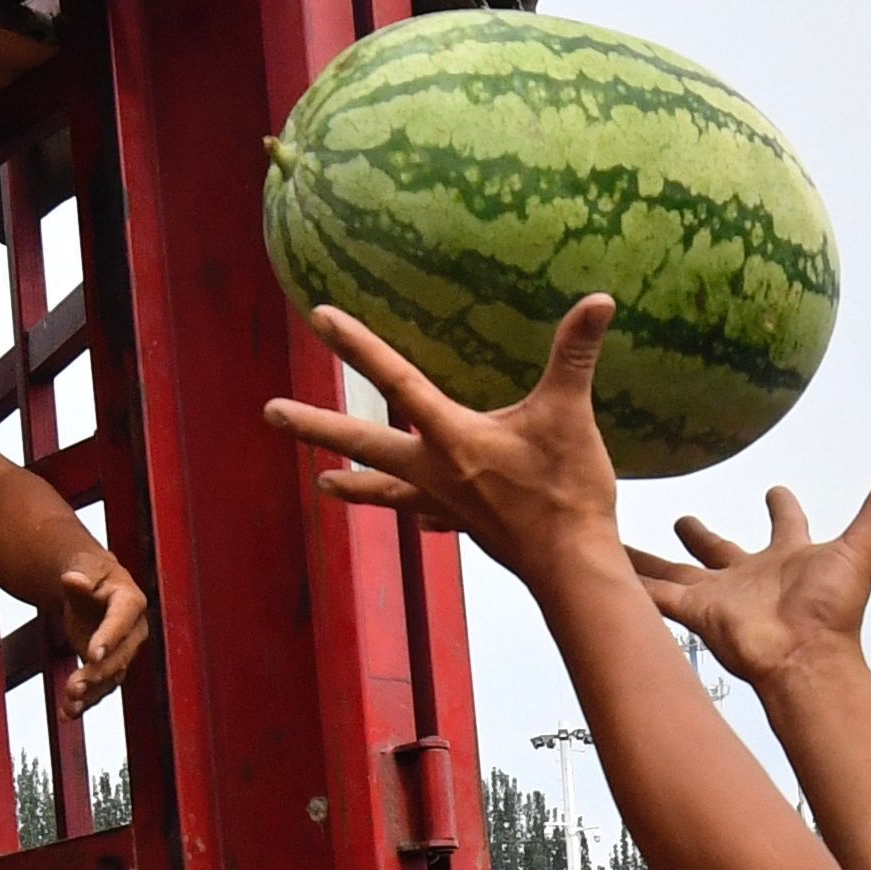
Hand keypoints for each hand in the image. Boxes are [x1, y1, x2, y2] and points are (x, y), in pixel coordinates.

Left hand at [54, 556, 148, 714]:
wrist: (91, 586)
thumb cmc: (90, 572)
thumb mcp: (83, 566)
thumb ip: (79, 574)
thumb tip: (74, 579)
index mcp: (130, 601)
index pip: (122, 621)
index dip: (110, 637)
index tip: (93, 653)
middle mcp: (133, 630)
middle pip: (119, 656)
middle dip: (98, 673)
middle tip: (74, 685)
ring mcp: (123, 651)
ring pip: (110, 678)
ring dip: (90, 694)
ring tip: (69, 704)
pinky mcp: (108, 667)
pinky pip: (99, 688)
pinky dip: (83, 702)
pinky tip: (66, 713)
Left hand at [263, 296, 623, 578]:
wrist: (571, 569)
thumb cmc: (567, 493)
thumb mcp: (570, 415)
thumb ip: (576, 356)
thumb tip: (600, 300)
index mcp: (452, 438)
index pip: (396, 380)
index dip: (358, 346)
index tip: (318, 317)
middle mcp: (435, 471)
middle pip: (364, 443)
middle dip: (316, 427)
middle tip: (270, 413)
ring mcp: (444, 503)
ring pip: (385, 489)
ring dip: (354, 484)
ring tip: (322, 484)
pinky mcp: (464, 526)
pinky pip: (428, 516)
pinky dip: (415, 512)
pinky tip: (416, 519)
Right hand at [628, 462, 870, 692]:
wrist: (806, 661)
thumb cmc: (836, 610)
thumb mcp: (862, 544)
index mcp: (788, 556)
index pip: (785, 521)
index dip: (782, 504)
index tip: (775, 488)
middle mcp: (749, 576)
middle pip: (717, 549)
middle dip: (699, 535)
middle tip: (680, 518)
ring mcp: (719, 596)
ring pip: (672, 571)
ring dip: (644, 559)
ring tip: (613, 543)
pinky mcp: (695, 613)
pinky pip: (654, 594)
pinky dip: (627, 585)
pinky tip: (597, 569)